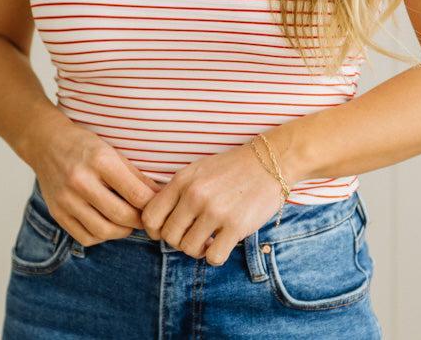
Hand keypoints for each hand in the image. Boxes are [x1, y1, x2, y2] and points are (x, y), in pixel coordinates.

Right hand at [29, 115, 162, 246]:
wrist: (47, 144)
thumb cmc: (85, 146)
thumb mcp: (113, 152)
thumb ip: (136, 176)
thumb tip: (159, 196)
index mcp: (100, 161)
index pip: (135, 193)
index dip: (151, 205)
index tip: (158, 206)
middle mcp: (81, 181)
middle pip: (121, 215)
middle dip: (139, 221)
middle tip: (146, 218)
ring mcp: (66, 200)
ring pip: (104, 231)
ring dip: (122, 232)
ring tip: (128, 222)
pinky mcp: (57, 214)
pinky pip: (85, 237)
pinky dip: (101, 236)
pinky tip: (107, 224)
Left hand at [141, 141, 285, 265]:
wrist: (269, 162)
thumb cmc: (231, 168)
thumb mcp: (197, 170)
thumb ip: (176, 192)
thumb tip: (154, 222)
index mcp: (182, 180)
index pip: (150, 216)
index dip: (155, 230)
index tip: (169, 230)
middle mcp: (195, 195)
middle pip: (169, 236)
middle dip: (179, 241)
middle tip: (194, 234)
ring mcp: (215, 211)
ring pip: (189, 249)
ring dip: (198, 249)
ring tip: (209, 238)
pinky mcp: (236, 226)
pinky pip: (213, 257)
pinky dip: (215, 256)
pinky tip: (222, 243)